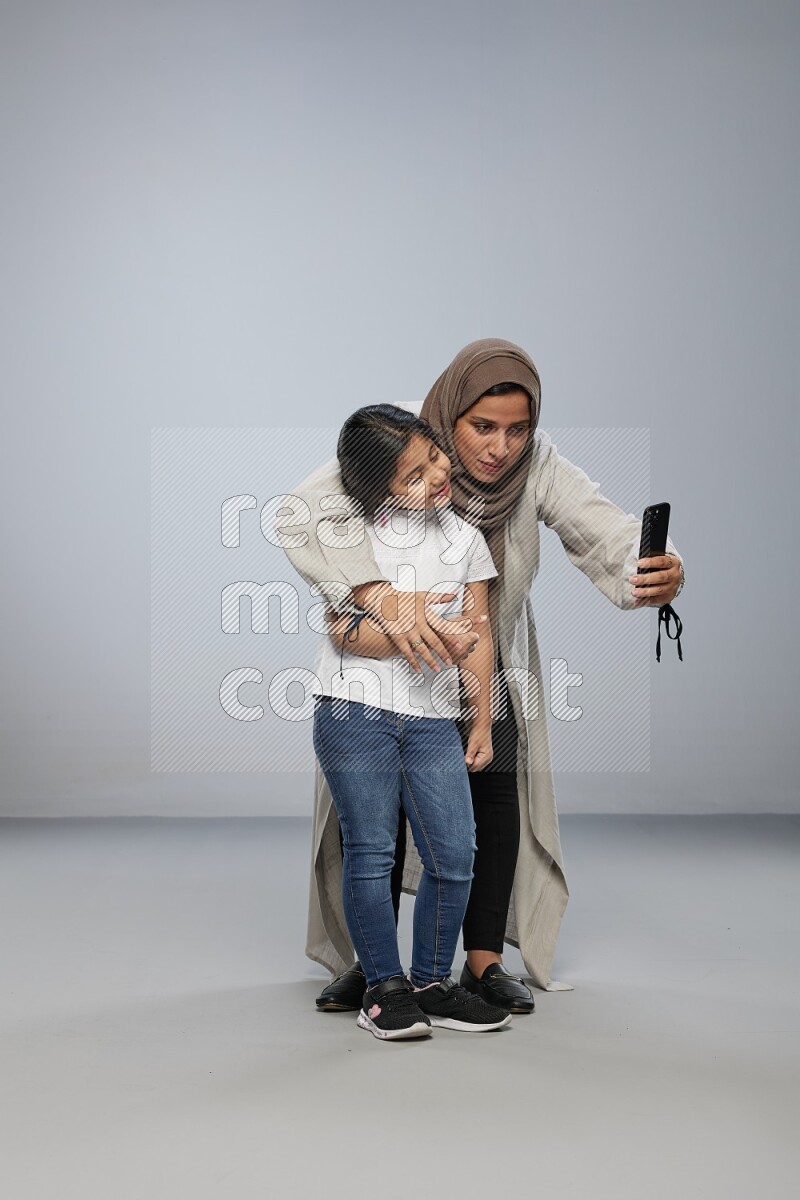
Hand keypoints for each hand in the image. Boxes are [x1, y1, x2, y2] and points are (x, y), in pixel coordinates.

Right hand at [353, 582, 486, 672]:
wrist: (382, 600)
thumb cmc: (404, 598)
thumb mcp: (423, 595)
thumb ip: (441, 597)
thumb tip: (456, 594)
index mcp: (426, 614)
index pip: (442, 627)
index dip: (451, 637)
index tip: (460, 645)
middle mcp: (418, 624)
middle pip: (433, 641)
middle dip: (443, 653)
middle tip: (450, 662)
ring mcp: (407, 632)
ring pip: (421, 649)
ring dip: (430, 660)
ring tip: (438, 669)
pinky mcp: (397, 637)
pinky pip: (406, 652)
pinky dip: (413, 661)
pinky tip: (418, 669)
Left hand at [464, 721, 492, 771]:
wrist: (482, 726)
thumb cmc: (479, 733)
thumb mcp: (472, 743)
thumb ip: (470, 754)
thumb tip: (467, 762)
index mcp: (487, 757)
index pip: (475, 767)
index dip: (468, 762)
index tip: (465, 756)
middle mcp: (488, 759)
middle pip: (476, 767)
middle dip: (470, 761)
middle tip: (469, 752)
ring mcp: (487, 757)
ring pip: (476, 764)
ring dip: (472, 759)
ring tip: (471, 750)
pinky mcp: (484, 755)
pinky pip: (477, 760)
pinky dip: (473, 757)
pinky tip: (473, 750)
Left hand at [629, 553, 682, 606]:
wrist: (673, 576)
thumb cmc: (662, 566)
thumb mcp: (659, 560)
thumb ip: (650, 561)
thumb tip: (636, 563)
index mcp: (673, 562)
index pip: (662, 561)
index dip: (650, 562)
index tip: (638, 563)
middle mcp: (674, 575)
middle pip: (660, 577)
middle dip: (645, 579)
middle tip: (633, 579)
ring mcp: (673, 587)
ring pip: (659, 590)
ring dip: (645, 592)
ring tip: (634, 592)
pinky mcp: (669, 596)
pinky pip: (657, 600)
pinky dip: (646, 601)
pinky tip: (637, 601)